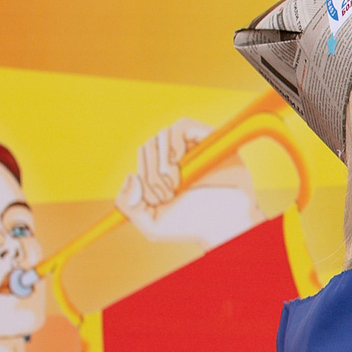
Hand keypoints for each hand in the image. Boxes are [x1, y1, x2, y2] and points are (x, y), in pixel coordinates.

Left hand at [117, 118, 254, 245]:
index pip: (142, 158)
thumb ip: (127, 205)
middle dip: (151, 174)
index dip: (143, 178)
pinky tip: (178, 164)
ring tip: (175, 183)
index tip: (159, 200)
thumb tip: (131, 175)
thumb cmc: (193, 226)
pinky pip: (182, 126)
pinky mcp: (209, 138)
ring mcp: (193, 146)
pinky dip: (173, 144)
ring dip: (162, 162)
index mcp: (162, 170)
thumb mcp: (151, 224)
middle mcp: (178, 156)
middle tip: (168, 195)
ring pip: (161, 136)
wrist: (225, 224)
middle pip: (148, 145)